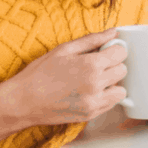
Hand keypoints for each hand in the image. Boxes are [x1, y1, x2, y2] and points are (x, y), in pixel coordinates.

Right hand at [9, 29, 127, 126]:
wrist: (24, 101)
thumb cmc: (40, 73)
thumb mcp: (64, 49)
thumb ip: (92, 40)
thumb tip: (113, 32)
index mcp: (91, 64)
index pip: (121, 53)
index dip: (115, 49)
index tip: (106, 50)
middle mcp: (96, 84)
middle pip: (123, 71)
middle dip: (113, 65)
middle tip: (98, 64)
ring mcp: (94, 102)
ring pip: (121, 91)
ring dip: (112, 84)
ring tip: (95, 79)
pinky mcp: (91, 115)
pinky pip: (111, 104)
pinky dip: (105, 97)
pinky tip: (89, 91)